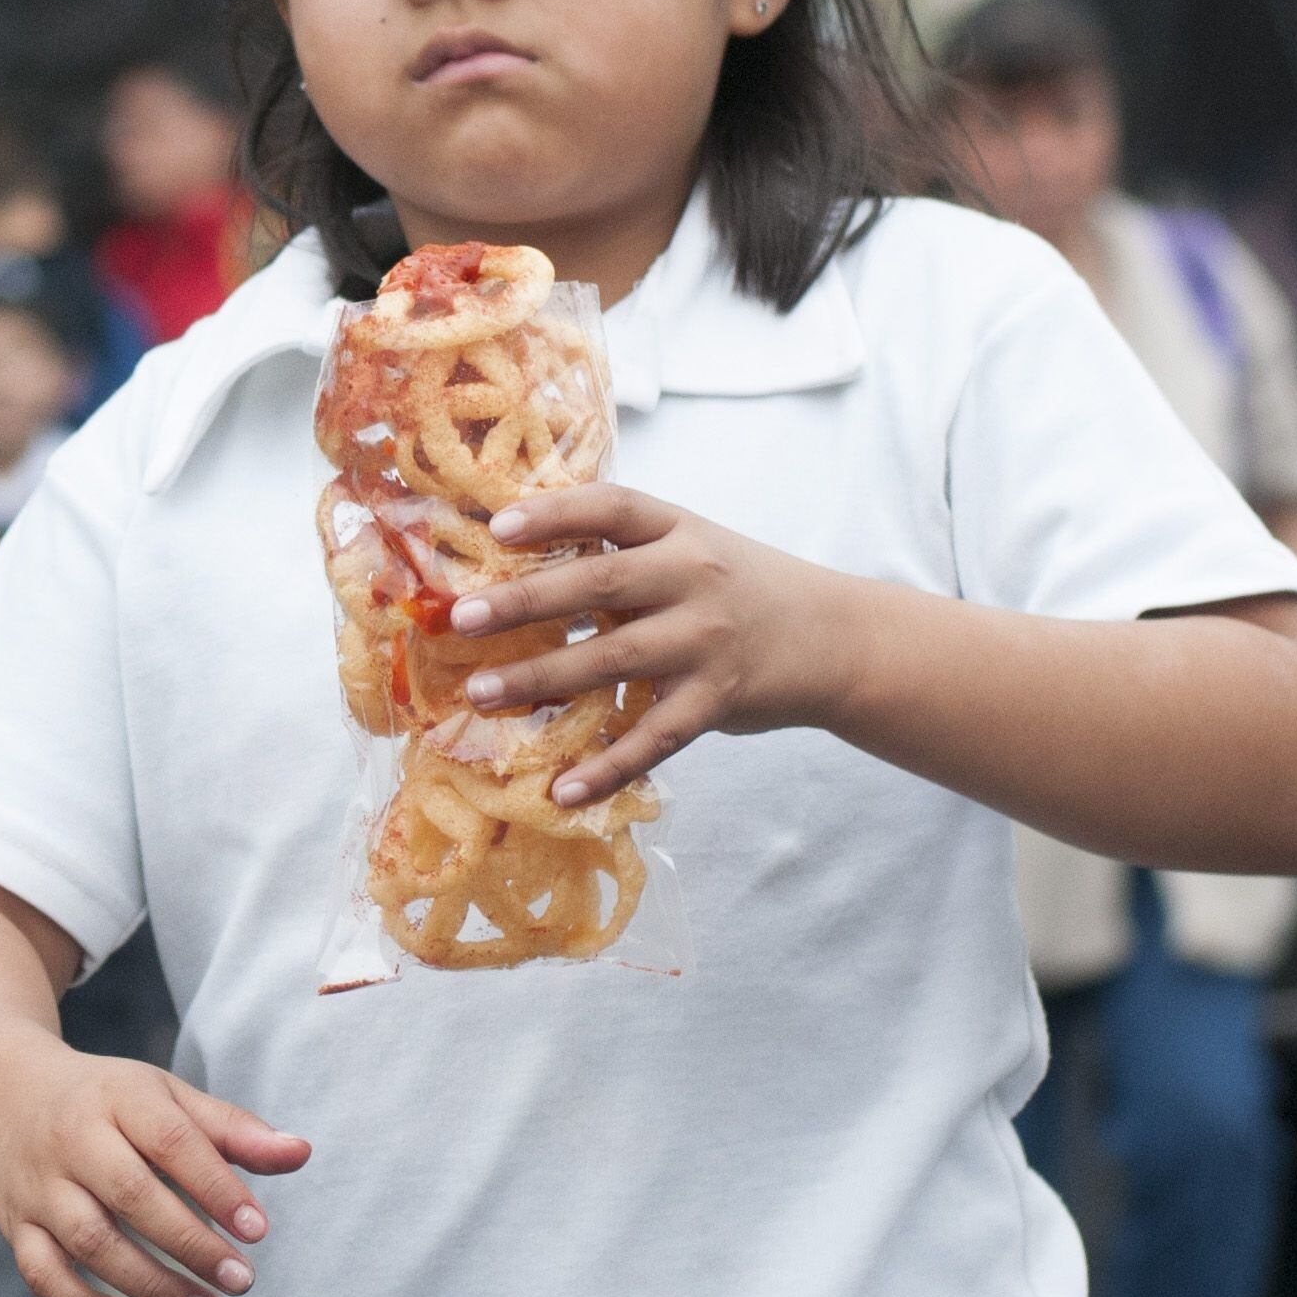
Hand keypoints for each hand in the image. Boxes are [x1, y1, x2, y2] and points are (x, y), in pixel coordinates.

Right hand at [0, 1035, 309, 1296]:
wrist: (1, 1096)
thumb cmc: (105, 1102)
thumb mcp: (164, 1097)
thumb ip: (231, 1129)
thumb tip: (300, 1153)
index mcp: (117, 1096)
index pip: (171, 1140)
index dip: (217, 1186)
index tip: (258, 1229)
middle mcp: (71, 1138)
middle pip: (131, 1194)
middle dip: (191, 1243)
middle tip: (241, 1280)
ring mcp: (39, 1185)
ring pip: (91, 1241)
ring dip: (152, 1286)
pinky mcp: (17, 1225)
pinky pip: (43, 1275)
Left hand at [447, 483, 876, 807]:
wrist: (835, 637)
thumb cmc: (738, 586)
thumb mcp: (689, 547)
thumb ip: (621, 551)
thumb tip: (513, 564)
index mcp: (679, 530)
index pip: (612, 507)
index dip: (554, 512)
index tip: (497, 527)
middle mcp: (694, 578)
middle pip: (601, 582)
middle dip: (525, 600)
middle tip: (462, 618)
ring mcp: (707, 641)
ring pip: (614, 660)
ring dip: (542, 678)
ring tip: (481, 694)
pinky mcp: (717, 701)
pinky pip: (654, 739)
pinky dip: (607, 768)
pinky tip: (563, 789)